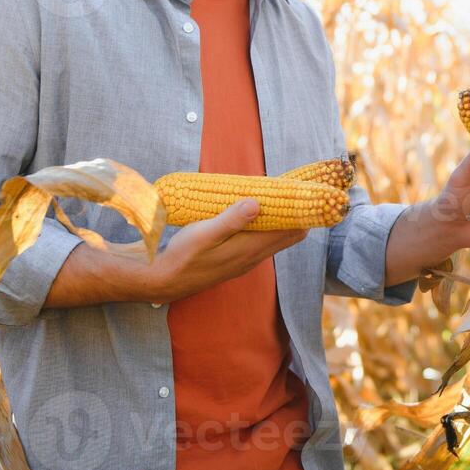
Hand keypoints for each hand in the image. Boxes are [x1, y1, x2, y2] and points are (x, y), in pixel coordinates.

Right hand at [147, 199, 306, 303]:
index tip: (305, 190)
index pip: (290, 230)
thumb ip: (231, 220)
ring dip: (281, 218)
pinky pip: (262, 240)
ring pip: (275, 237)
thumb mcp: (204, 235)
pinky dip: (267, 226)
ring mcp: (245, 260)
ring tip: (280, 195)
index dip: (300, 212)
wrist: (163, 281)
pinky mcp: (236, 260)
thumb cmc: (182, 256)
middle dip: (295, 213)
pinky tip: (258, 213)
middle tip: (296, 188)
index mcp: (250, 249)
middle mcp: (253, 257)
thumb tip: (258, 203)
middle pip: (288, 234)